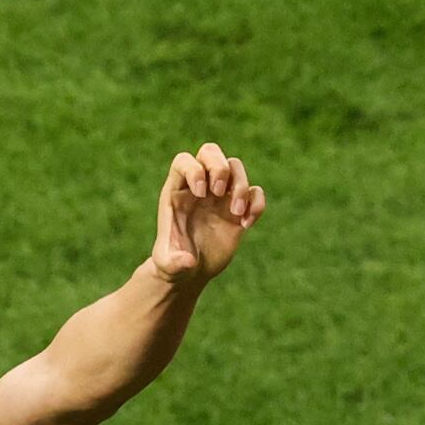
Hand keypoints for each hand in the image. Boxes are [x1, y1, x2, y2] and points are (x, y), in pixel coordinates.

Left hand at [150, 144, 263, 287]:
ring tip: (237, 212)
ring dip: (241, 185)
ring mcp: (220, 196)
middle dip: (219, 167)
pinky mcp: (238, 209)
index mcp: (176, 192)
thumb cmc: (173, 265)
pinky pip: (255, 192)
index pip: (184, 161)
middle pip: (210, 152)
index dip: (194, 169)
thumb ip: (173, 263)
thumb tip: (187, 261)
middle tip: (220, 192)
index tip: (200, 193)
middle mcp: (199, 187)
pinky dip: (256, 203)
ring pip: (235, 167)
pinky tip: (246, 225)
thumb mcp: (168, 267)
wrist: (189, 272)